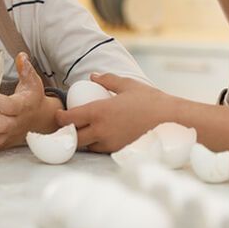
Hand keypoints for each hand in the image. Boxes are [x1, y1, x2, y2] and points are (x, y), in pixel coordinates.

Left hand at [0, 53, 60, 154]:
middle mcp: (16, 124)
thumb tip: (21, 56)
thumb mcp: (32, 82)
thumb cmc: (31, 98)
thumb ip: (26, 69)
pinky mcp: (1, 143)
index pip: (10, 107)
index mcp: (23, 107)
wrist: (38, 118)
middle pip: (1, 125)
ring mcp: (8, 136)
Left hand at [55, 73, 169, 152]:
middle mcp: (101, 130)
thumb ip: (107, 79)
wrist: (169, 119)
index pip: (70, 118)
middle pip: (75, 138)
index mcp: (99, 112)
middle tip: (69, 125)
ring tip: (86, 130)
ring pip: (88, 146)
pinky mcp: (120, 150)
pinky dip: (97, 144)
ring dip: (83, 140)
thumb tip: (93, 76)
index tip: (59, 114)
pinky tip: (102, 135)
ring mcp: (110, 142)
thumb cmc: (149, 100)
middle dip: (69, 132)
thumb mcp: (126, 85)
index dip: (60, 118)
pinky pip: (102, 149)